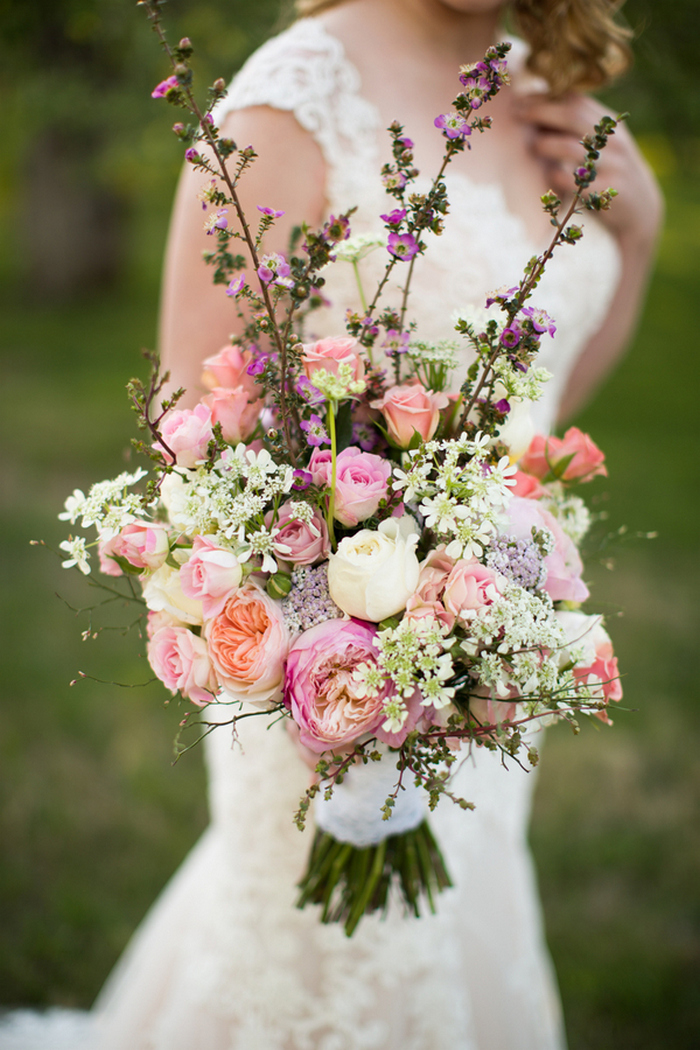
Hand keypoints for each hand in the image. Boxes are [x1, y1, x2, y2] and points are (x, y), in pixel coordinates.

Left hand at [515, 93, 662, 245]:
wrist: (640, 207)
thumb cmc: (607, 172)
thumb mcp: (600, 144)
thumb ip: (575, 128)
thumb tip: (532, 112)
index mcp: (609, 124)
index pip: (576, 100)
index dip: (546, 97)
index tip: (520, 99)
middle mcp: (613, 140)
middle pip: (573, 115)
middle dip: (540, 112)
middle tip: (517, 115)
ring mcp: (613, 165)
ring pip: (572, 147)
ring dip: (546, 145)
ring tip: (533, 147)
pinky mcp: (608, 191)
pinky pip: (575, 182)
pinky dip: (557, 177)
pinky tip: (549, 176)